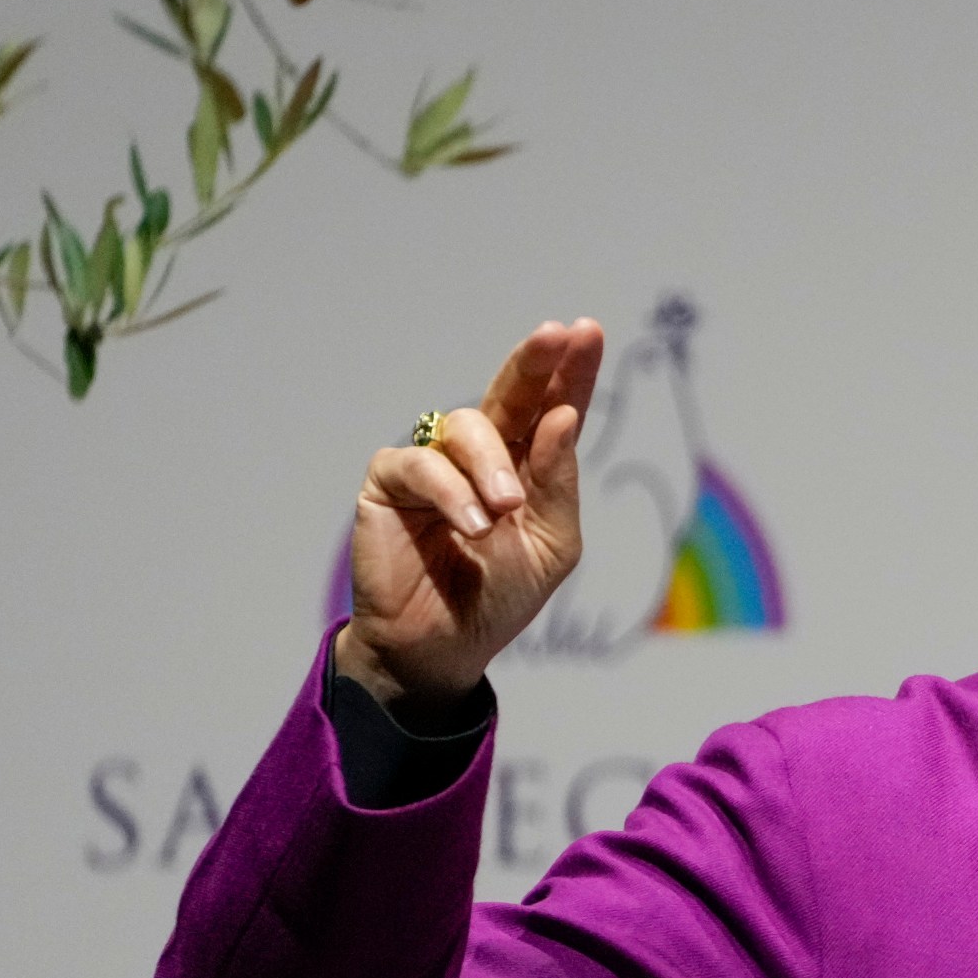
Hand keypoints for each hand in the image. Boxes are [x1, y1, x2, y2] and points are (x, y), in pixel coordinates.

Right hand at [333, 319, 604, 719]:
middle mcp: (480, 455)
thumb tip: (562, 417)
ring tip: (506, 508)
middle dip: (533, 362)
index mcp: (527, 465)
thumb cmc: (498, 597)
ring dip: (493, 465)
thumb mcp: (551, 545)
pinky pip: (421, 464)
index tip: (587, 331)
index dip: (570, 371)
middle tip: (555, 335)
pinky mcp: (390, 482)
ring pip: (466, 426)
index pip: (552, 408)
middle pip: (509, 393)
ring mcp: (434, 463)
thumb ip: (559, 483)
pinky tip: (472, 526)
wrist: (444, 647)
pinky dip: (452, 493)